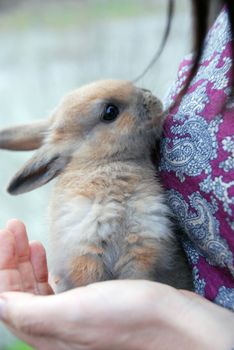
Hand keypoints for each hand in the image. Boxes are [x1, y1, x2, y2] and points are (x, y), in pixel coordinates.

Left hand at [0, 220, 232, 349]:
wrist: (172, 322)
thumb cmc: (126, 319)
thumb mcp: (72, 315)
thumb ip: (30, 313)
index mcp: (45, 333)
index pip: (5, 299)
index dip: (1, 266)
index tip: (6, 234)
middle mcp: (54, 329)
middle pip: (18, 291)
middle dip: (12, 258)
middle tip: (13, 227)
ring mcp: (71, 317)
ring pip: (35, 288)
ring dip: (27, 261)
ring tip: (27, 238)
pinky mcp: (87, 305)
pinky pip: (53, 287)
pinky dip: (44, 269)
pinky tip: (45, 254)